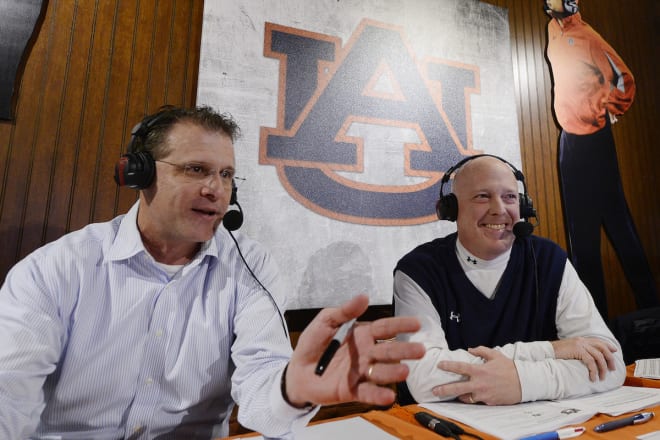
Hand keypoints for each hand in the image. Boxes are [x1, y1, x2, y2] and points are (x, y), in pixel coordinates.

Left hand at [284, 294, 424, 406]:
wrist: (297, 371)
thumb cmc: (313, 344)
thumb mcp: (325, 321)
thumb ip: (344, 311)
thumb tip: (364, 296)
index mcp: (362, 335)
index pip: (385, 329)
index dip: (400, 325)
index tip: (417, 324)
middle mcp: (366, 354)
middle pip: (388, 351)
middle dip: (404, 351)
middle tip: (420, 350)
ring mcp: (361, 373)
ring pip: (381, 373)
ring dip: (393, 372)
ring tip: (405, 371)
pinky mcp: (352, 391)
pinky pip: (367, 393)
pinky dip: (378, 395)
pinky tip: (388, 396)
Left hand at [432, 346, 521, 404]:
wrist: (524, 383)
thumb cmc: (509, 368)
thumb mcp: (496, 355)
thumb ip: (481, 351)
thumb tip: (470, 349)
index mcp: (480, 370)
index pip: (460, 367)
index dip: (448, 366)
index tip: (439, 365)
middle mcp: (479, 384)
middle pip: (457, 388)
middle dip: (444, 390)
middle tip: (434, 390)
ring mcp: (484, 395)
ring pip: (465, 397)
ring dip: (459, 395)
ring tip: (451, 394)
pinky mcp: (489, 402)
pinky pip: (476, 401)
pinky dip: (472, 398)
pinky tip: (468, 396)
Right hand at [551, 337, 617, 380]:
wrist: (546, 351)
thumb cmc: (556, 354)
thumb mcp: (570, 350)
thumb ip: (579, 351)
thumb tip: (588, 359)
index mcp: (581, 340)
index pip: (598, 341)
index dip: (608, 346)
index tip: (614, 351)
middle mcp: (582, 340)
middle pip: (602, 348)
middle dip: (609, 359)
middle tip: (611, 369)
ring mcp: (580, 344)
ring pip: (598, 356)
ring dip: (602, 368)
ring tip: (602, 378)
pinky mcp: (577, 350)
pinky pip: (590, 362)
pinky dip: (593, 371)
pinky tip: (592, 377)